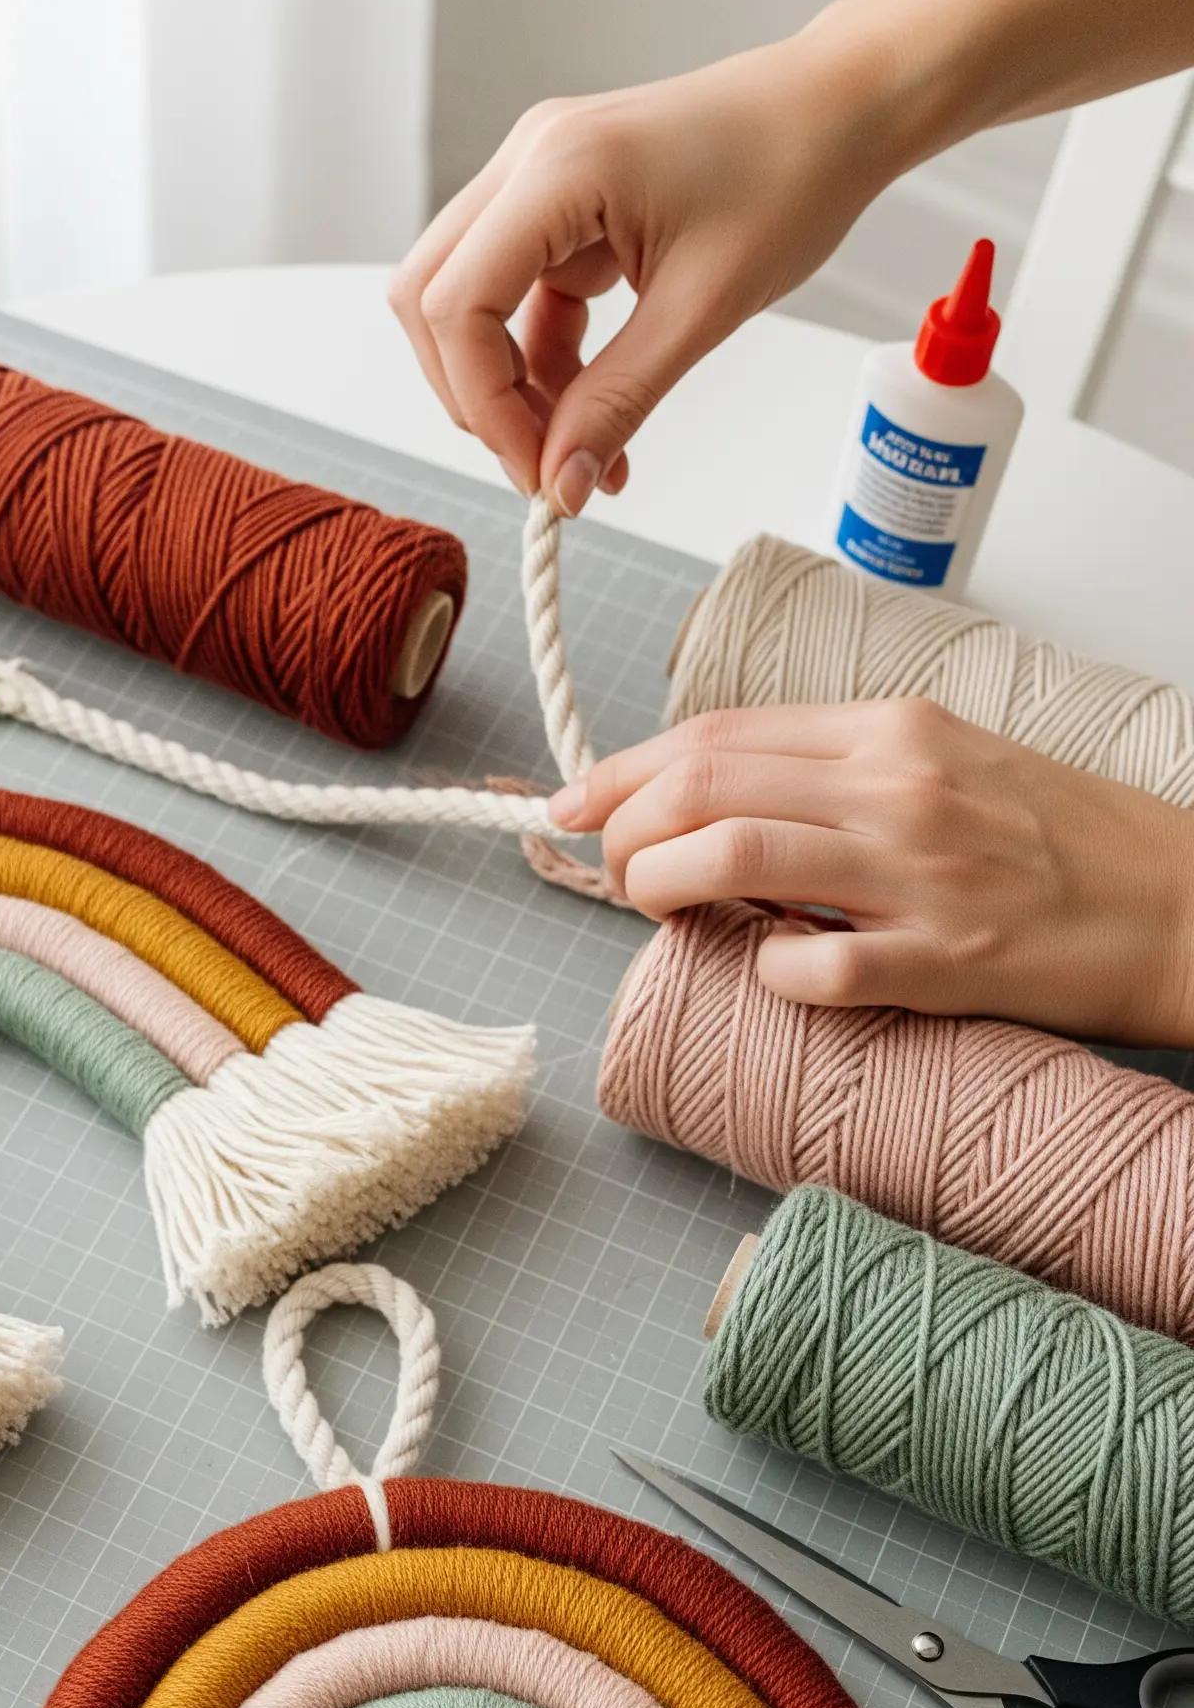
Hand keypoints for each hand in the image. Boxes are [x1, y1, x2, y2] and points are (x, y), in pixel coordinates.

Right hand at [388, 29, 907, 508]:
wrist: (837, 112)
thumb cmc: (791, 175)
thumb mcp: (704, 310)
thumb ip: (619, 402)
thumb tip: (561, 486)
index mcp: (559, 169)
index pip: (455, 305)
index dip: (482, 404)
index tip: (538, 470)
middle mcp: (528, 161)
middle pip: (431, 301)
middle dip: (474, 397)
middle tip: (543, 464)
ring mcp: (537, 181)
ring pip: (464, 305)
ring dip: (506, 388)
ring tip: (577, 447)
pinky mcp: (559, 207)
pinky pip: (516, 301)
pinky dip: (542, 367)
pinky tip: (590, 413)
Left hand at [552, 699, 1193, 1045]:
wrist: (1182, 904)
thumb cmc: (1059, 847)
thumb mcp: (945, 769)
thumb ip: (836, 780)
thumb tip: (718, 807)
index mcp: (892, 734)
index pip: (720, 734)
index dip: (625, 770)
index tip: (574, 803)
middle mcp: (897, 788)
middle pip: (704, 785)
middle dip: (623, 829)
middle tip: (611, 871)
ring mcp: (919, 875)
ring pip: (731, 855)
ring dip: (661, 887)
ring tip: (656, 911)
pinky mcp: (946, 961)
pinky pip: (812, 969)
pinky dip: (764, 973)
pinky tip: (767, 973)